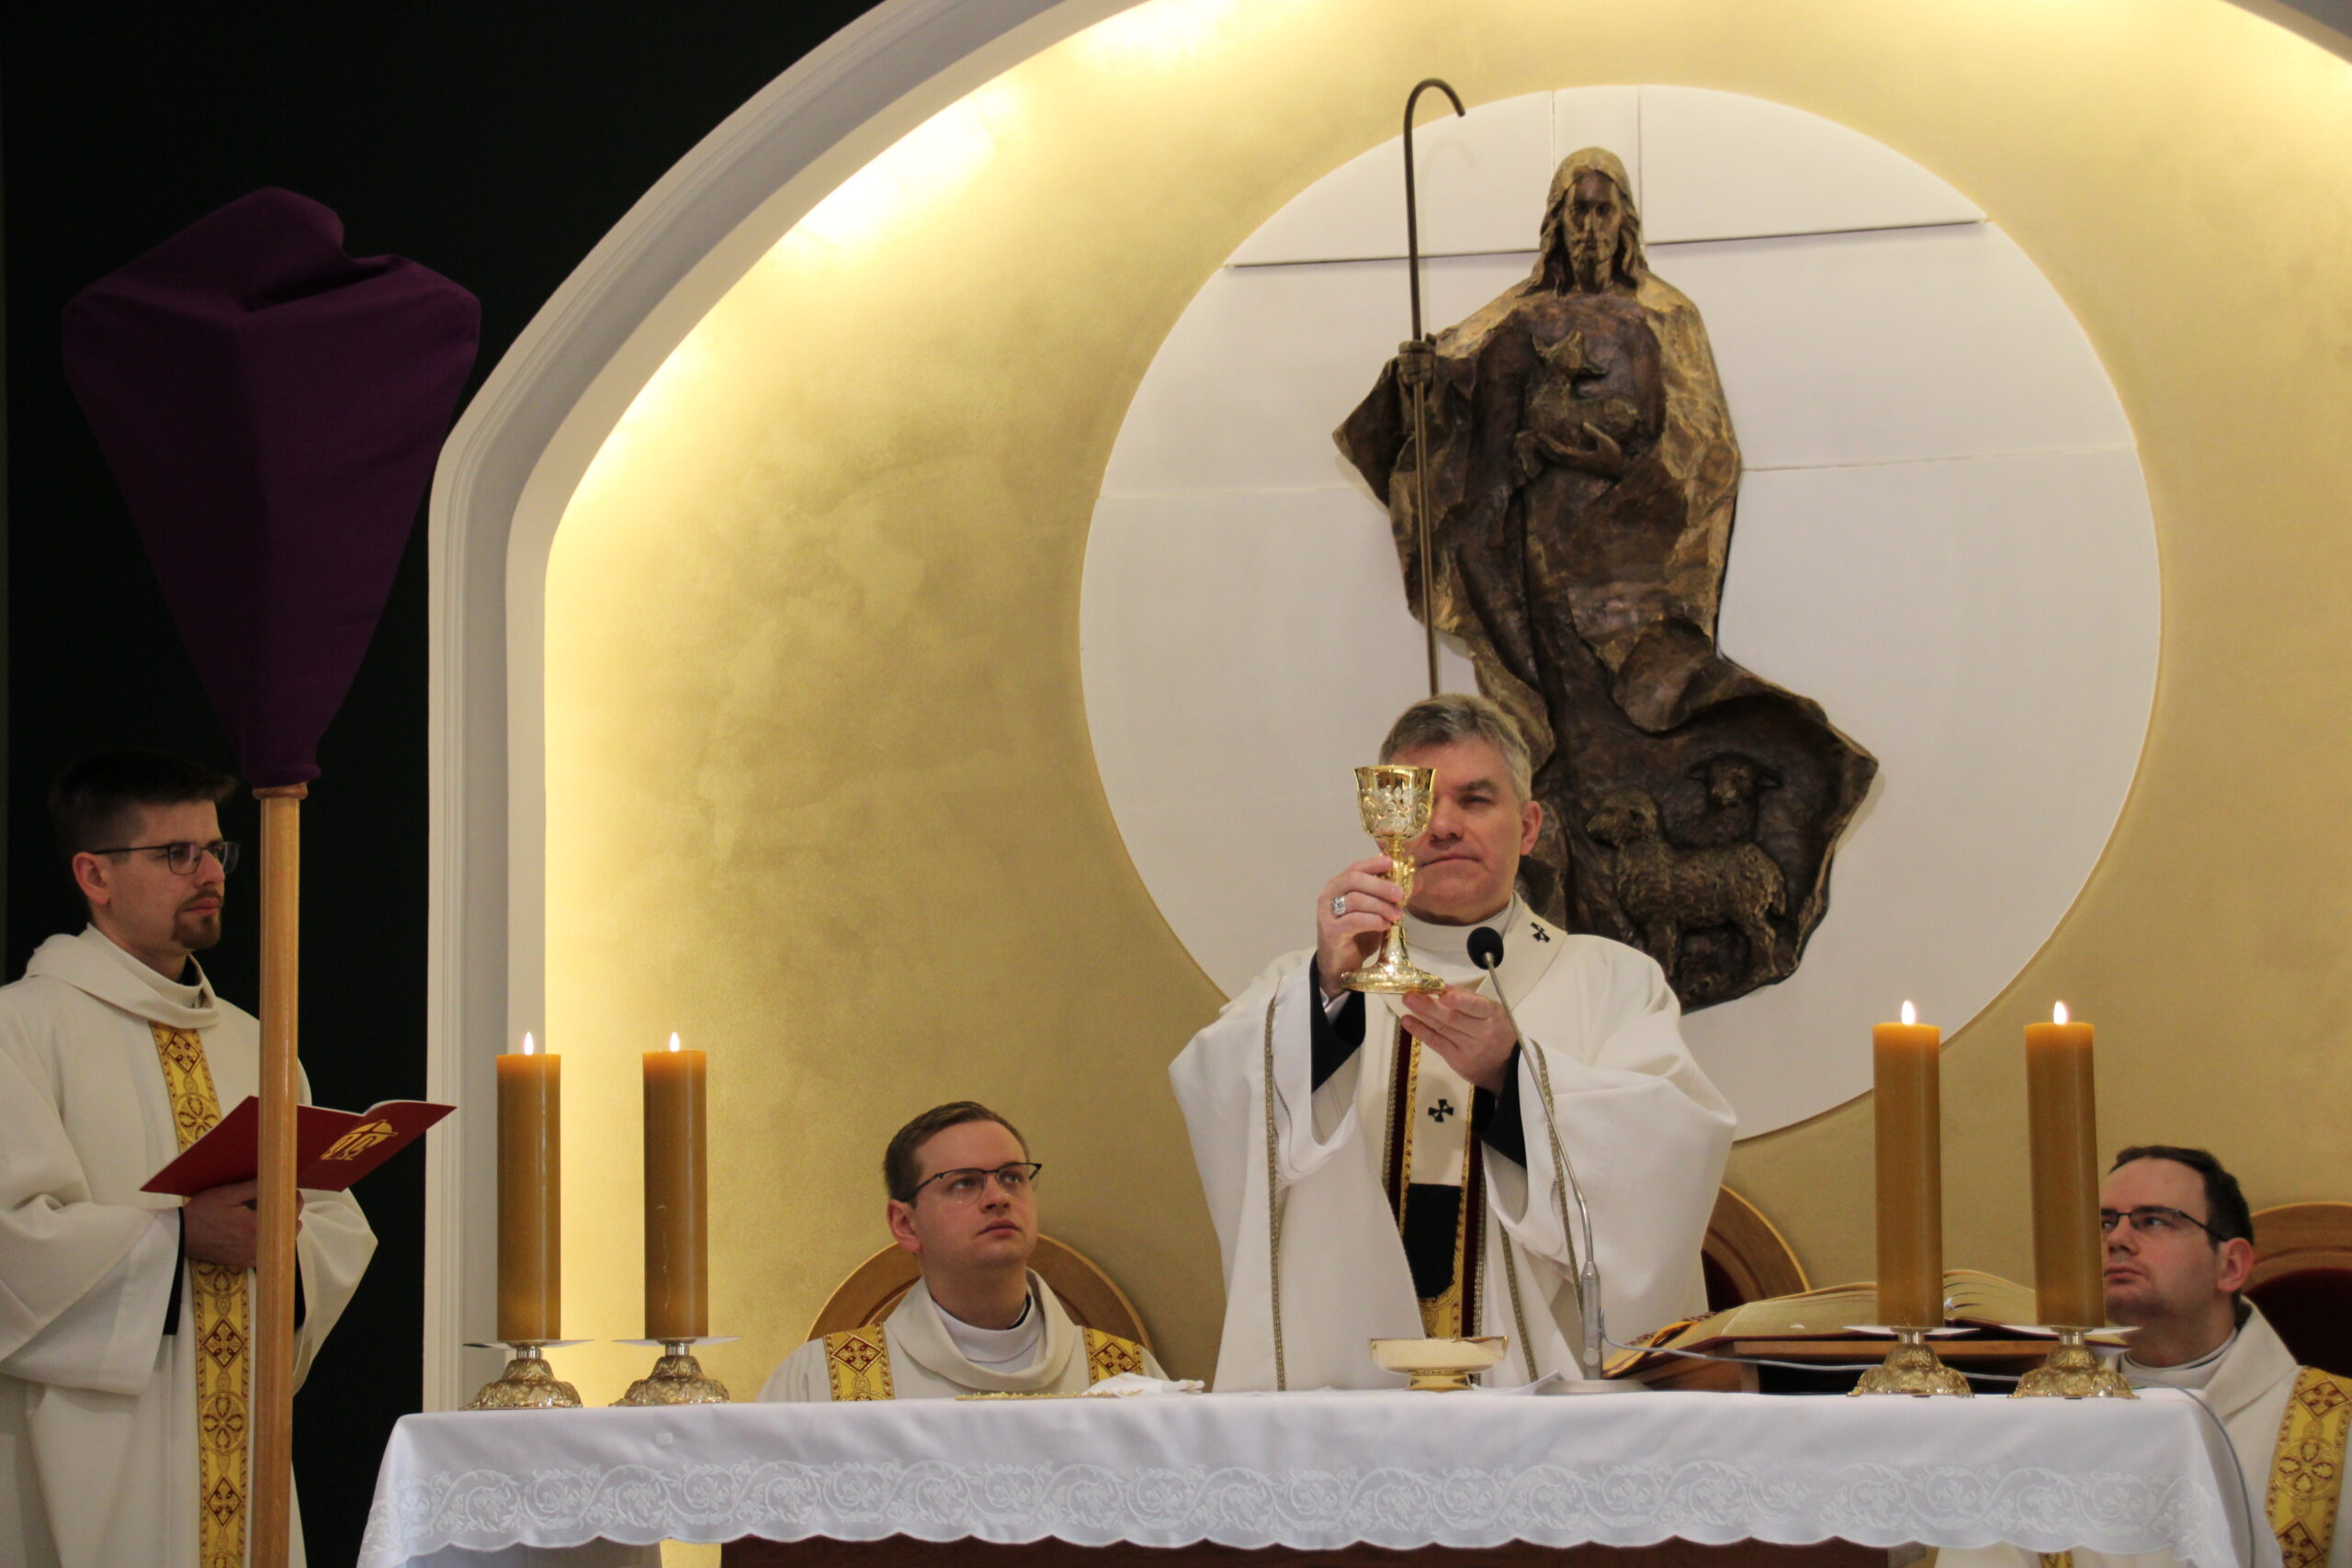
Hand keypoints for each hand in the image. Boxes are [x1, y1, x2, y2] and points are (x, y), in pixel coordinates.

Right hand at [182, 1180, 303, 1270]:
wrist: (180, 1235)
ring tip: (276, 1215)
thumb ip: (255, 1187)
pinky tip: (264, 1233)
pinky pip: (266, 1255)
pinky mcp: (243, 1262)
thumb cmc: (203, 1211)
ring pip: (280, 1243)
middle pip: (289, 1229)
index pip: (290, 1212)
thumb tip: (277, 1179)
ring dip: (283, 1229)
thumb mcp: (227, 1193)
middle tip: (285, 1201)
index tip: (292, 1191)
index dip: (295, 1199)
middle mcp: (257, 1244)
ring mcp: (250, 1256)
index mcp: (256, 1225)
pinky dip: (270, 1244)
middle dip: (291, 1213)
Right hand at [1317, 856, 1404, 998]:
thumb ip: (1391, 898)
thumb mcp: (1377, 914)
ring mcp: (1327, 913)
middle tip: (1400, 895)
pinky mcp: (1330, 931)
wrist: (1340, 965)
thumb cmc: (1357, 936)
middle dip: (1381, 886)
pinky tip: (1385, 925)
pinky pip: (1354, 921)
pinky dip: (1373, 921)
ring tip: (1397, 916)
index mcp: (1339, 886)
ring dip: (1381, 906)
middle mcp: (1329, 895)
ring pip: (1355, 900)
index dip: (1373, 864)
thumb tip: (1417, 883)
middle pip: (1355, 880)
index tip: (1391, 863)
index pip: (1355, 868)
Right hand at [1396, 341, 1435, 390]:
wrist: (1431, 368)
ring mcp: (1402, 368)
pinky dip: (1422, 375)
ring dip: (1423, 366)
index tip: (1432, 349)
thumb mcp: (1433, 345)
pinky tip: (1431, 372)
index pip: (1410, 345)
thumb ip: (1432, 339)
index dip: (1422, 346)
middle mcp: (1401, 357)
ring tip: (1433, 364)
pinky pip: (1411, 378)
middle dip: (1423, 357)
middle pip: (1409, 357)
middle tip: (1434, 358)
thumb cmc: (1430, 353)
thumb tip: (1427, 335)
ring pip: (1409, 368)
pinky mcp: (1407, 379)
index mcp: (1404, 346)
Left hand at [1399, 986, 1518, 1094]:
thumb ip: (1469, 998)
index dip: (1459, 1001)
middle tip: (1410, 994)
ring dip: (1422, 1014)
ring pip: (1442, 1029)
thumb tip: (1444, 986)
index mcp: (1492, 1015)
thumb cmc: (1498, 1031)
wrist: (1506, 1067)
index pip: (1476, 1007)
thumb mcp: (1492, 1011)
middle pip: (1452, 1018)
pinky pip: (1436, 1043)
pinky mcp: (1458, 1060)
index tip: (1443, 995)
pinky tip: (1408, 1021)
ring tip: (1408, 1002)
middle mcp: (1482, 1032)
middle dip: (1429, 1006)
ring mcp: (1469, 1048)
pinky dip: (1420, 1031)